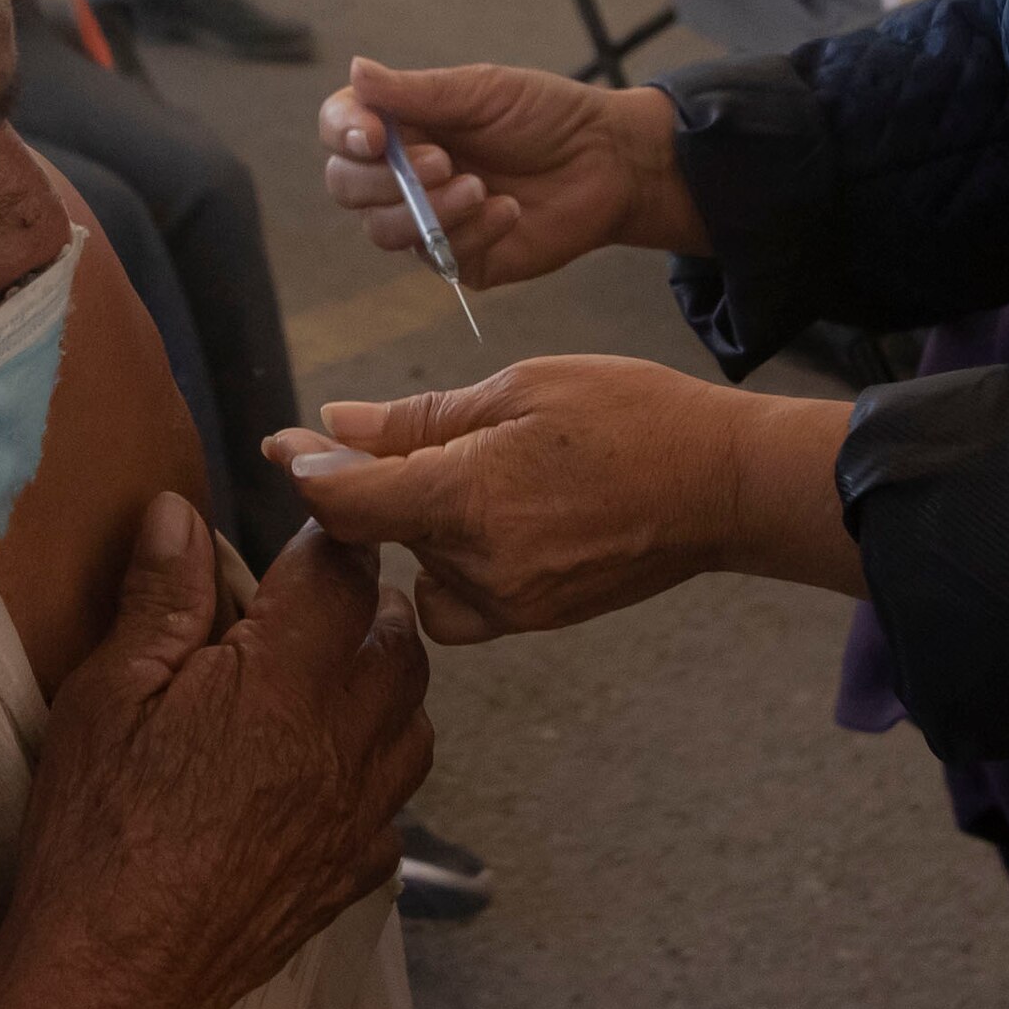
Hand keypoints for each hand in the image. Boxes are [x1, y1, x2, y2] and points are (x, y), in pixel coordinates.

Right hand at [0, 497, 433, 1008]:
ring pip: (416, 722)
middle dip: (368, 608)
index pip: (341, 575)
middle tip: (316, 602)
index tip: (306, 531)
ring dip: (386, 687)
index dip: (328, 540)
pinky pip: (396, 805)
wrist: (116, 977)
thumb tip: (180, 513)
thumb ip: (159, 600)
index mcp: (282, 679)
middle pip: (400, 644)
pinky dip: (375, 775)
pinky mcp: (355, 872)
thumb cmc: (98, 829)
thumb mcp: (106, 696)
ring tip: (330, 680)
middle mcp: (343, 740)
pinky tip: (327, 777)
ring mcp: (360, 813)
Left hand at [275, 360, 856, 642]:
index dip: (307, 473)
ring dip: (422, 529)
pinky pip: (461, 603)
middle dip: (375, 490)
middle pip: (380, 536)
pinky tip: (498, 520)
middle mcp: (480, 567)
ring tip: (481, 476)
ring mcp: (510, 604)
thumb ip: (419, 417)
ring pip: (418, 572)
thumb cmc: (630, 415)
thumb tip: (335, 425)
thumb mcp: (520, 387)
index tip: (284, 445)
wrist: (724, 486)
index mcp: (468, 498)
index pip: (347, 503)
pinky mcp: (535, 620)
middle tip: (409, 439)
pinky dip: (458, 564)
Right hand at [318, 54, 699, 289]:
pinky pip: (438, 258)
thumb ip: (417, 91)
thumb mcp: (483, 91)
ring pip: (383, 231)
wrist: (609, 161)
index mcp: (403, 124)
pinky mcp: (462, 258)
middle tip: (443, 161)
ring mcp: (428, 219)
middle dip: (385, 179)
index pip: (340, 130)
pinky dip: (472, 231)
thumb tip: (356, 69)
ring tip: (480, 187)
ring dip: (428, 209)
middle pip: (346, 186)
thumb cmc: (546, 116)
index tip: (374, 135)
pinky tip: (508, 211)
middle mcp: (404, 173)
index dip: (345, 133)